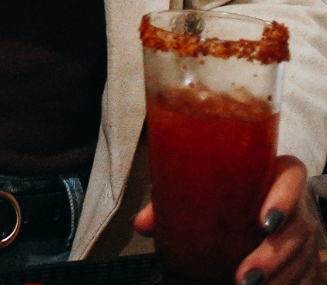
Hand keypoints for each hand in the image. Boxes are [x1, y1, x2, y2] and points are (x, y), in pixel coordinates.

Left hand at [134, 155, 320, 284]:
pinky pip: (305, 274)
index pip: (292, 175)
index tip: (264, 221)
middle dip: (272, 254)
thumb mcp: (205, 186)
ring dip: (278, 275)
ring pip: (302, 255)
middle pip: (298, 226)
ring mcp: (302, 232)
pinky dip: (287, 283)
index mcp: (275, 174)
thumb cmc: (230, 189)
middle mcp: (296, 203)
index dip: (283, 197)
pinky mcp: (305, 256)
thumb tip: (143, 224)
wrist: (259, 203)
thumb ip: (174, 199)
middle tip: (246, 275)